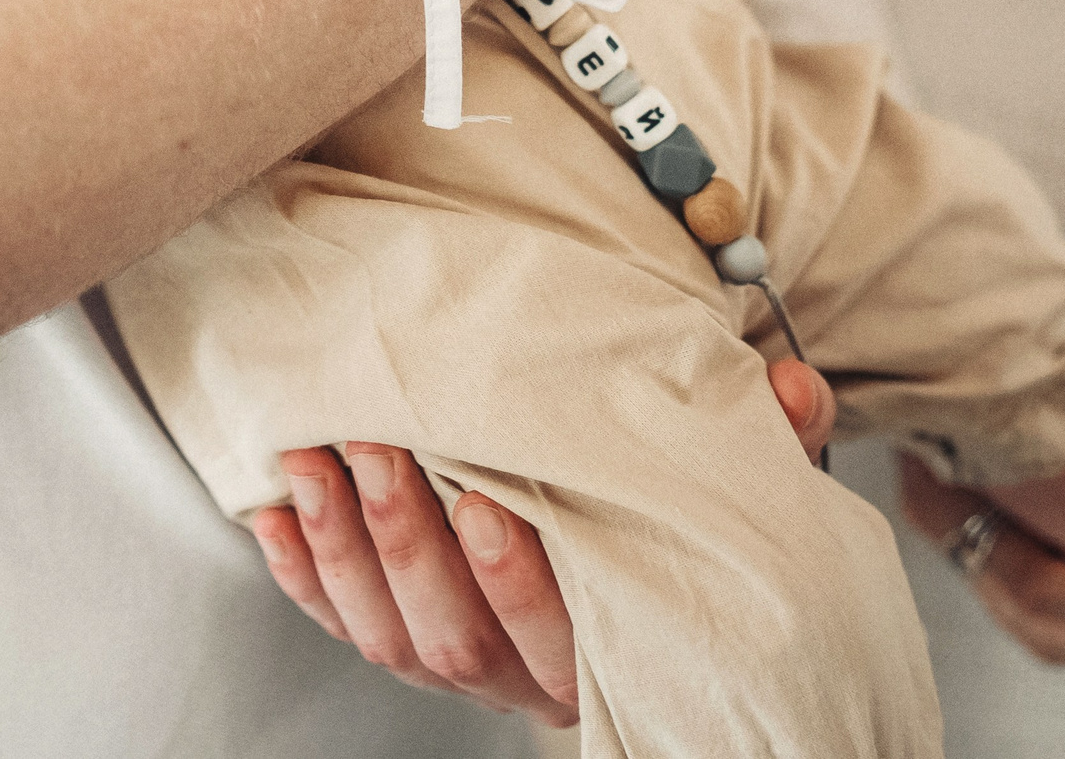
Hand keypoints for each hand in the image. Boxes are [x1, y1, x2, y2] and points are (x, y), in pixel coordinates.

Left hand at [249, 357, 834, 725]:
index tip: (487, 499)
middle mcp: (529, 677)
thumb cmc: (682, 514)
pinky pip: (341, 621)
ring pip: (390, 636)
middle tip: (378, 444)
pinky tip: (274, 506)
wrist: (644, 545)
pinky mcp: (407, 638)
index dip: (517, 578)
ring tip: (315, 458)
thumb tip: (790, 388)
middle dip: (408, 541)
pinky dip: (302, 570)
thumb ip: (773, 443)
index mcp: (610, 646)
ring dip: (343, 546)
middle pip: (456, 638)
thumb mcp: (740, 482)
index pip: (559, 638)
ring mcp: (464, 665)